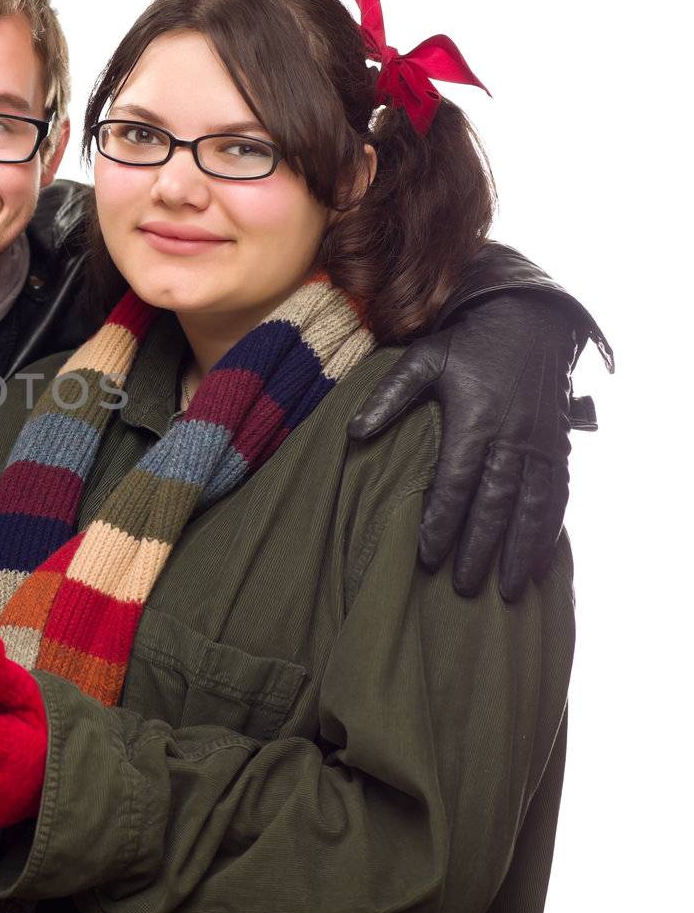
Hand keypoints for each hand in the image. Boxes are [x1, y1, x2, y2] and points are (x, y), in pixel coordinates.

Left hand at [350, 293, 574, 599]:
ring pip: (533, 508)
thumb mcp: (422, 360)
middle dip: (478, 549)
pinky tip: (542, 565)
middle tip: (461, 587)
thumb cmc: (467, 345)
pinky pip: (558, 497)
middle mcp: (511, 437)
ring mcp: (540, 444)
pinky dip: (551, 533)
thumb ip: (388, 396)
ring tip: (507, 591)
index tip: (428, 557)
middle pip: (494, 504)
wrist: (531, 321)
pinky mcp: (559, 447)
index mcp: (473, 419)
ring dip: (520, 552)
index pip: (455, 482)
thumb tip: (353, 432)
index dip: (442, 522)